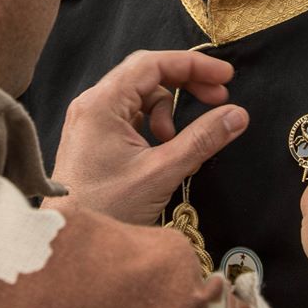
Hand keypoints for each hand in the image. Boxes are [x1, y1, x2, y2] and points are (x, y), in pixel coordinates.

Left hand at [43, 49, 248, 224]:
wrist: (69, 243)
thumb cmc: (106, 209)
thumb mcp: (161, 172)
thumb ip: (202, 139)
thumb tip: (238, 114)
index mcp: (102, 103)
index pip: (153, 64)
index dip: (193, 65)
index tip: (226, 77)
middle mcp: (92, 104)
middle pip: (147, 74)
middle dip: (185, 83)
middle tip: (218, 98)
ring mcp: (90, 120)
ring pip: (140, 95)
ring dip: (167, 110)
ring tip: (175, 142)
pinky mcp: (93, 137)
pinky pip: (130, 115)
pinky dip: (152, 124)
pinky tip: (161, 148)